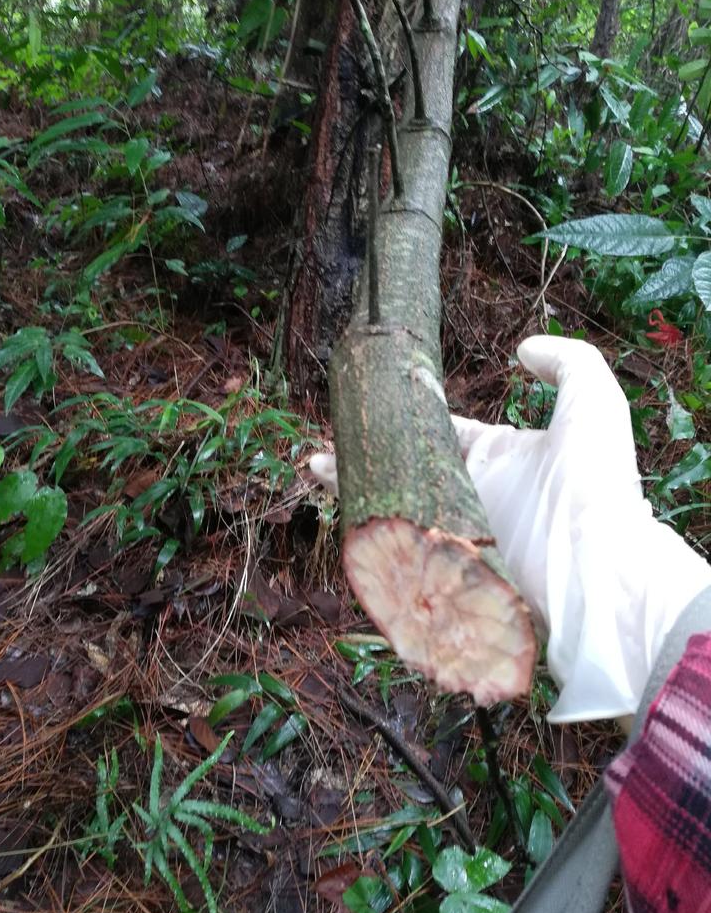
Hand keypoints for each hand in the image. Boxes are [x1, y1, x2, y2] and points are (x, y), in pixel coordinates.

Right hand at [311, 336, 710, 721]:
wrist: (598, 564)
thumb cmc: (597, 479)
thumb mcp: (593, 400)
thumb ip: (566, 361)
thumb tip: (521, 349)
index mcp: (500, 455)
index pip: (444, 430)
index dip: (408, 415)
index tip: (372, 401)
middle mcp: (473, 491)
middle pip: (408, 467)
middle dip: (367, 454)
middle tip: (325, 443)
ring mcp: (455, 527)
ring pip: (395, 502)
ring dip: (355, 485)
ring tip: (314, 468)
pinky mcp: (440, 561)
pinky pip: (396, 542)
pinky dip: (365, 525)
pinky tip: (335, 504)